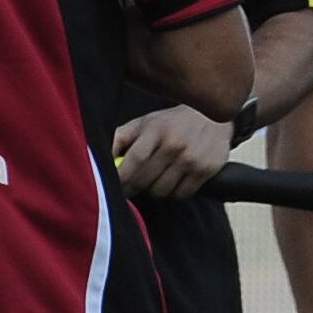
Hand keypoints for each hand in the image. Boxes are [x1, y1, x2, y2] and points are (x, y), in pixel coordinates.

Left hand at [110, 105, 231, 199]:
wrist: (214, 118)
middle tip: (129, 189)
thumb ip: (120, 138)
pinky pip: (181, 194)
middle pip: (145, 180)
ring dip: (154, 191)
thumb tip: (98, 160)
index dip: (121, 178)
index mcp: (156, 130)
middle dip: (133, 188)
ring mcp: (192, 158)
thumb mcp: (145, 123)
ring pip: (162, 191)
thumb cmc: (171, 123)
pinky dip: (173, 194)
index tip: (111, 187)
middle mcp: (175, 144)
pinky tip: (172, 184)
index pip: (134, 160)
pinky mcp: (206, 170)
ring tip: (154, 182)